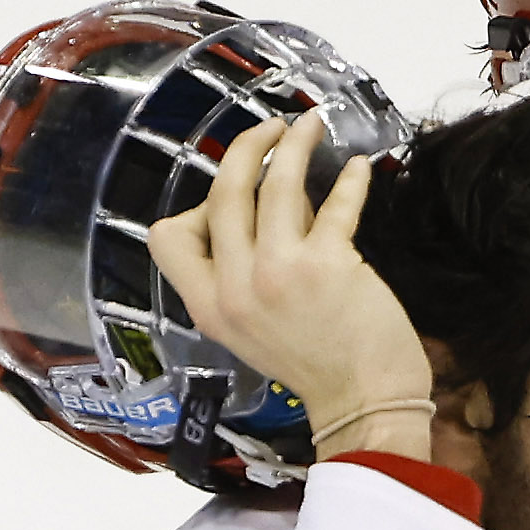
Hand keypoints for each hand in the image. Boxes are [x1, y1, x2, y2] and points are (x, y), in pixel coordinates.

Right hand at [147, 112, 432, 456]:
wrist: (362, 403)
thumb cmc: (315, 365)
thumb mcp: (253, 326)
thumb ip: (247, 268)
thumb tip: (270, 198)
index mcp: (208, 306)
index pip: (168, 237)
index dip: (195, 206)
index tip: (231, 200)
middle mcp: (236, 288)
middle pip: (224, 192)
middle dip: (246, 146)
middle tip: (271, 129)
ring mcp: (280, 274)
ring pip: (276, 183)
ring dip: (294, 144)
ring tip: (310, 126)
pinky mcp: (329, 266)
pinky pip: (336, 203)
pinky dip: (351, 179)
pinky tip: (359, 168)